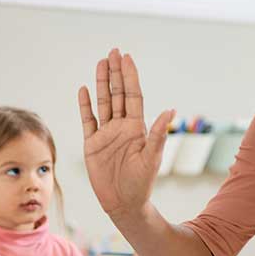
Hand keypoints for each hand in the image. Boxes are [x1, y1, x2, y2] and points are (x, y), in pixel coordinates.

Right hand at [77, 49, 174, 218]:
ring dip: (102, 83)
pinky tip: (84, 89)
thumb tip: (170, 110)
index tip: (127, 58)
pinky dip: (85, 105)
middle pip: (118, 94)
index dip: (130, 77)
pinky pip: (88, 120)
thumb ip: (158, 134)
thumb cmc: (142, 183)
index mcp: (137, 127)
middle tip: (113, 52)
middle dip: (116, 73)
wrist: (123, 203)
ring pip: (103, 102)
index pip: (133, 96)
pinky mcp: (92, 143)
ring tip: (101, 63)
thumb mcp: (152, 158)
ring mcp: (106, 133)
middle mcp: (121, 126)